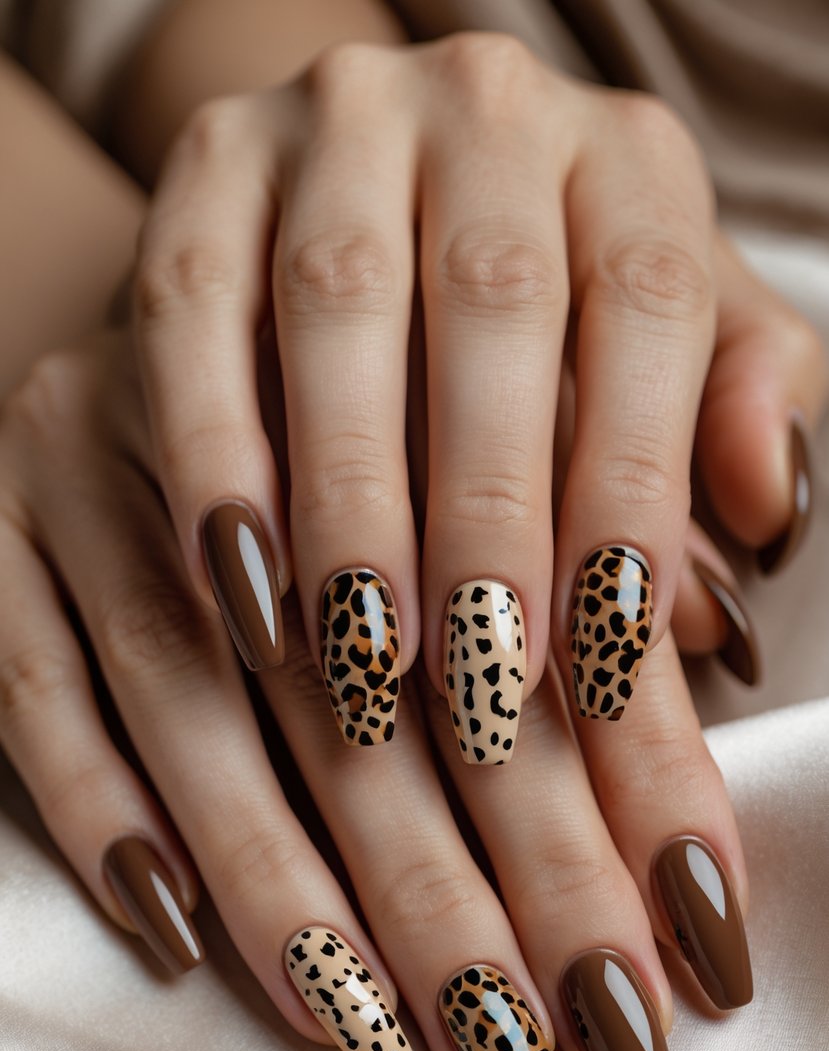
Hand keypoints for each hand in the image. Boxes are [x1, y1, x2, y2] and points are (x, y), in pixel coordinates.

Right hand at [0, 330, 750, 1050]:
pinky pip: (32, 659)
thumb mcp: (556, 354)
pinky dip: (96, 796)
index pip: (536, 568)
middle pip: (364, 652)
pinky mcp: (2, 495)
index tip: (678, 913)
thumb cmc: (411, 334)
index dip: (621, 749)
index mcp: (412, 298)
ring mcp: (101, 428)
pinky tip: (176, 920)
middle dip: (453, 864)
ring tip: (365, 1018)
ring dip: (276, 865)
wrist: (223, 245)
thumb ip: (649, 471)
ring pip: (187, 673)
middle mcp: (249, 363)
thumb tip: (718, 623)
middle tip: (525, 1034)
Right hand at [133, 33, 825, 752]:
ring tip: (362, 651)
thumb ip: (729, 411)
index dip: (632, 479)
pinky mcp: (209, 163)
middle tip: (483, 670)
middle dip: (485, 509)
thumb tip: (763, 510)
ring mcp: (336, 118)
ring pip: (337, 303)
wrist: (383, 172)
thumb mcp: (669, 333)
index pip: (648, 303)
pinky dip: (209, 453)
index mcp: (622, 151)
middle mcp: (485, 108)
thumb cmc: (545, 293)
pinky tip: (234, 576)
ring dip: (347, 497)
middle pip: (491, 303)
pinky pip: (191, 309)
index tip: (609, 641)